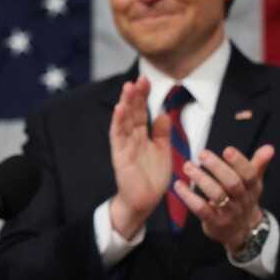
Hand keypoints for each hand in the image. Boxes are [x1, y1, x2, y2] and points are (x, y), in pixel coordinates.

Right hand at [108, 76, 173, 238]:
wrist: (144, 201)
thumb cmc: (152, 177)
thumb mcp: (162, 151)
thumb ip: (161, 133)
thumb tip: (162, 113)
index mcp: (142, 135)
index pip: (142, 111)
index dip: (144, 96)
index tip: (146, 80)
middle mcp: (131, 137)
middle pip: (132, 112)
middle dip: (135, 95)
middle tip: (139, 78)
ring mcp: (124, 145)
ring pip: (124, 120)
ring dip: (125, 103)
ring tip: (128, 87)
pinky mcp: (120, 156)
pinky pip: (118, 136)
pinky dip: (118, 122)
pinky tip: (119, 109)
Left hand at [174, 144, 274, 251]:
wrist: (242, 233)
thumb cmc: (243, 200)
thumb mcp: (253, 184)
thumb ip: (258, 164)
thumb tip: (270, 147)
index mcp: (252, 188)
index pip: (249, 174)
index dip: (239, 162)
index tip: (227, 149)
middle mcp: (242, 200)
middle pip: (232, 183)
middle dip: (217, 167)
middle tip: (202, 153)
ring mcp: (229, 213)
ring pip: (217, 195)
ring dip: (201, 179)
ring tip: (187, 166)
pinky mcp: (215, 222)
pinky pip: (201, 209)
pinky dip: (189, 197)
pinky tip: (178, 185)